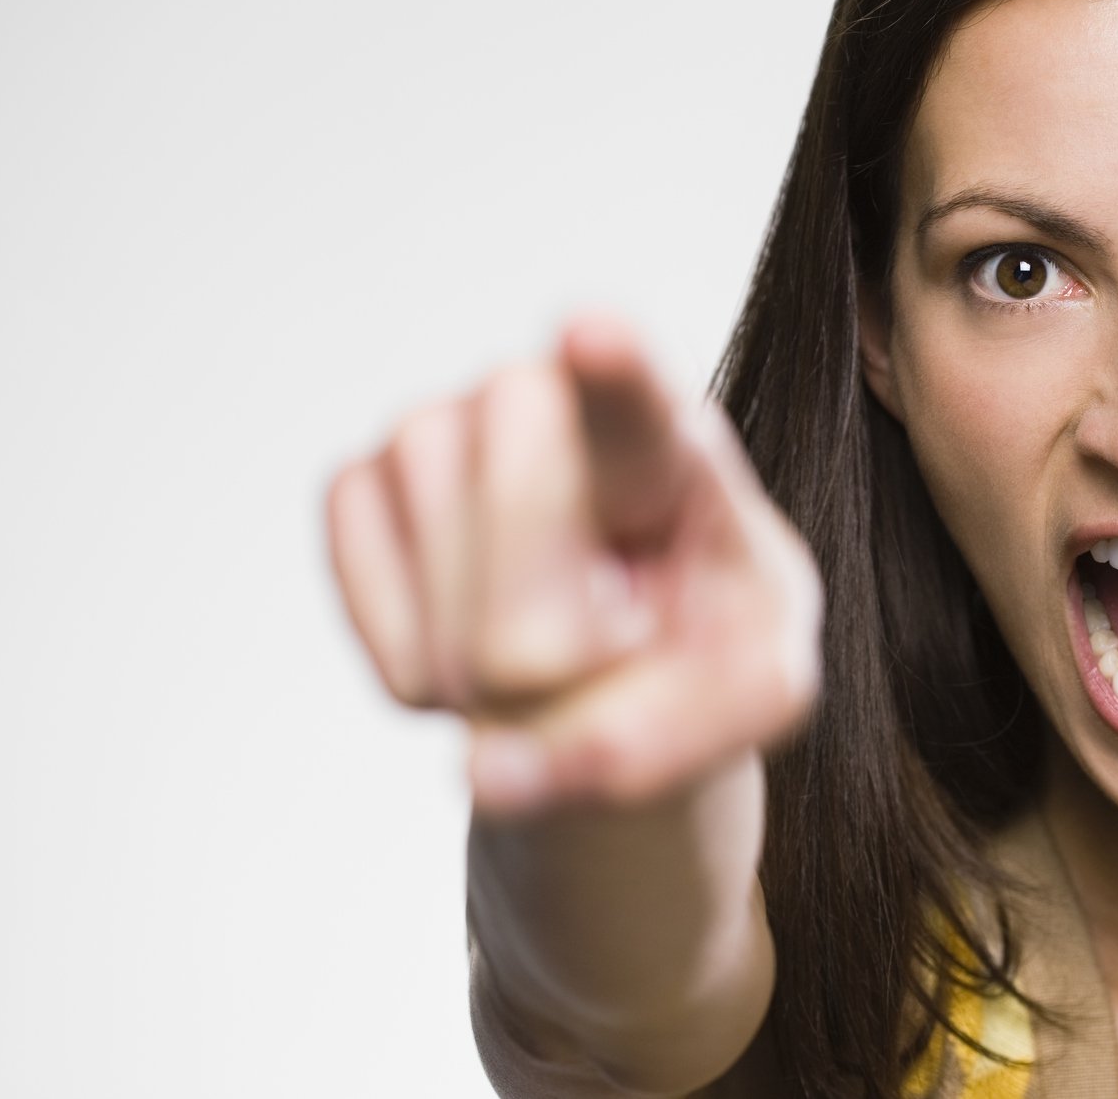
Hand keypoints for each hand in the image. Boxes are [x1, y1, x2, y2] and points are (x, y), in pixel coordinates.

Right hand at [324, 313, 823, 816]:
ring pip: (440, 575)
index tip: (592, 335)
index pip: (637, 397)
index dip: (613, 368)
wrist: (622, 665)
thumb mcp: (756, 696)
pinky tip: (469, 641)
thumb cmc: (711, 647)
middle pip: (519, 510)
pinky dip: (419, 671)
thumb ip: (671, 740)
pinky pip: (374, 609)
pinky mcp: (361, 484)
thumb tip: (493, 782)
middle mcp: (548, 396)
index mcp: (669, 437)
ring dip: (489, 667)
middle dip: (548, 624)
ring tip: (546, 645)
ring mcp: (440, 428)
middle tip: (608, 645)